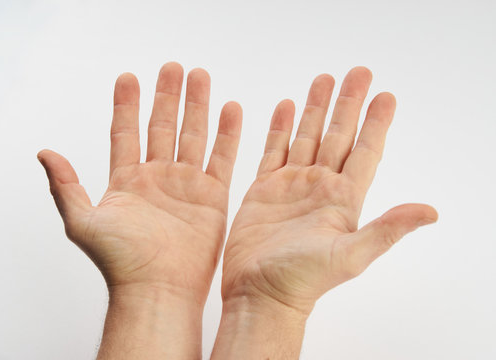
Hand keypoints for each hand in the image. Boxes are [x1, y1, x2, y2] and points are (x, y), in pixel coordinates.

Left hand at [38, 62, 241, 358]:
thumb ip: (65, 185)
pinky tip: (230, 110)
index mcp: (127, 181)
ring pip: (193, 135)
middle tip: (172, 67)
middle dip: (167, 96)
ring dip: (197, 106)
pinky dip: (227, 135)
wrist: (157, 290)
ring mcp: (186, 185)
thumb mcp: (82, 222)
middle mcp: (157, 178)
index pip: (127, 132)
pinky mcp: (212, 196)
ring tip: (200, 76)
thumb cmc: (119, 262)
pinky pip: (222, 159)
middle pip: (162, 126)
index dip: (127, 105)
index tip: (129, 77)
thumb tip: (45, 152)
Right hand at [221, 66, 437, 317]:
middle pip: (337, 135)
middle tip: (357, 72)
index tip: (386, 96)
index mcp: (343, 199)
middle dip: (347, 103)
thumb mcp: (351, 255)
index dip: (376, 123)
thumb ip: (387, 228)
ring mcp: (291, 185)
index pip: (365, 151)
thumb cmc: (303, 280)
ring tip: (323, 79)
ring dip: (315, 108)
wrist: (260, 293)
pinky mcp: (263, 189)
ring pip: (306, 137)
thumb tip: (431, 211)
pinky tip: (286, 108)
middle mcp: (320, 187)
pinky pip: (273, 150)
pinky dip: (280, 128)